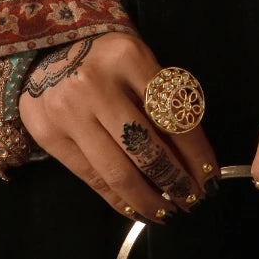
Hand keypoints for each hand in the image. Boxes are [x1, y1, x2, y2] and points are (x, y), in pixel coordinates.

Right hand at [19, 33, 217, 222]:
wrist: (47, 47)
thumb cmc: (106, 56)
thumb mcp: (139, 61)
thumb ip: (162, 100)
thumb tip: (191, 159)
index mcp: (128, 58)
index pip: (172, 116)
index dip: (196, 153)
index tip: (211, 176)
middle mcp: (94, 84)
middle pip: (146, 148)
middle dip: (176, 181)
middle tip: (193, 199)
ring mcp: (67, 112)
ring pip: (118, 172)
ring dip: (149, 199)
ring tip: (168, 211)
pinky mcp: (48, 135)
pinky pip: (91, 177)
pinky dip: (118, 198)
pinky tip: (137, 208)